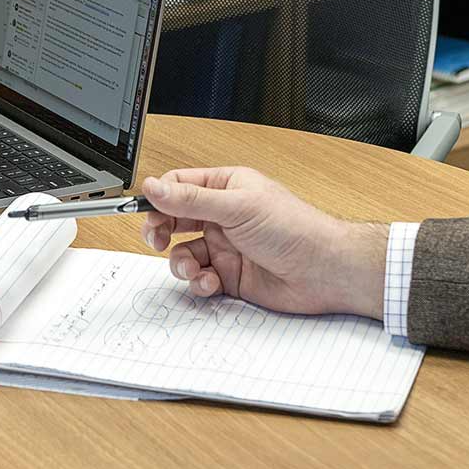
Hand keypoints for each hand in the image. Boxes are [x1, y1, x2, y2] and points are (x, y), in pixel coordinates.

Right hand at [137, 167, 386, 318]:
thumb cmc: (293, 228)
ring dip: (181, 263)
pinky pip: (199, 278)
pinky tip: (212, 282)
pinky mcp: (229, 275)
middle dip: (161, 232)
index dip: (158, 199)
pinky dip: (199, 282)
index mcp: (225, 187)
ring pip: (183, 253)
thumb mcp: (237, 207)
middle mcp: (222, 215)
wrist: (323, 270)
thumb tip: (152, 187)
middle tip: (156, 241)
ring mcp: (225, 246)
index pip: (178, 186)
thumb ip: (190, 200)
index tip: (146, 212)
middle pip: (174, 220)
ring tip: (195, 268)